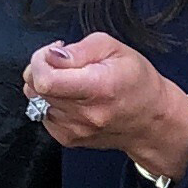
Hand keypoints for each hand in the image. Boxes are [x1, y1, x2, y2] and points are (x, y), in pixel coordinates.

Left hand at [23, 32, 187, 174]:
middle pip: (36, 88)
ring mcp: (75, 130)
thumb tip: (52, 55)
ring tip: (72, 80)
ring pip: (36, 100)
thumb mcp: (115, 48)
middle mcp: (84, 114)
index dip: (41, 60)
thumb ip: (79, 49)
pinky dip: (51, 101)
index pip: (46, 79)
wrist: (151, 121)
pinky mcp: (68, 138)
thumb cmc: (138, 82)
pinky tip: (72, 97)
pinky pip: (42, 114)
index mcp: (98, 88)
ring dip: (46, 85)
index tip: (55, 52)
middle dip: (42, 68)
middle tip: (64, 62)